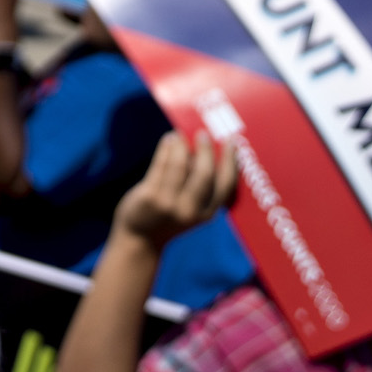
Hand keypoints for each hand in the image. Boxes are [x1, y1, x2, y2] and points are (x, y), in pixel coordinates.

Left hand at [112, 132, 236, 247]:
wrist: (139, 239)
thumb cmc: (168, 216)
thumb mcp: (192, 208)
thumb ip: (200, 186)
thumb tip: (203, 148)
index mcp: (207, 213)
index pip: (225, 185)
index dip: (231, 161)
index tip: (232, 141)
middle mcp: (190, 210)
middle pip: (204, 174)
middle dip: (206, 150)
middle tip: (203, 134)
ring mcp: (169, 204)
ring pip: (180, 166)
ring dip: (182, 146)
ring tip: (181, 133)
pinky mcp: (149, 197)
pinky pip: (160, 166)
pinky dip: (166, 149)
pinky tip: (169, 139)